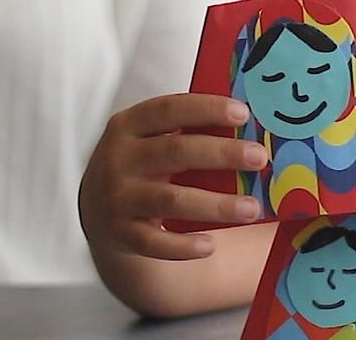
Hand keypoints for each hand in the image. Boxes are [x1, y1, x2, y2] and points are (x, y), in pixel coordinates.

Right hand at [79, 93, 267, 260]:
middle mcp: (119, 158)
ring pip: (170, 199)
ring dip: (215, 205)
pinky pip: (154, 242)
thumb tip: (252, 132)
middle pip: (176, 151)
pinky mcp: (120, 232)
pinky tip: (210, 245)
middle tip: (259, 157)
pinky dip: (182, 246)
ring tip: (252, 209)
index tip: (242, 113)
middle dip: (222, 153)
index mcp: (129, 125)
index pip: (169, 109)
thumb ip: (188, 132)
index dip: (206, 109)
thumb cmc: (141, 165)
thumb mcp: (150, 139)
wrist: (97, 207)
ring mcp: (117, 197)